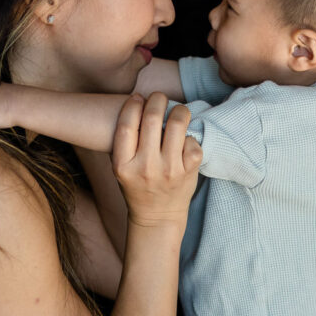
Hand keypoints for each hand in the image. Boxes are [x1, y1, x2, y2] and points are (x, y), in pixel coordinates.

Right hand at [111, 92, 201, 228]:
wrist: (157, 217)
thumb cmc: (139, 186)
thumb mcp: (122, 168)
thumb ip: (127, 142)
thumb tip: (141, 103)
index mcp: (123, 165)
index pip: (126, 125)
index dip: (133, 105)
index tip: (138, 98)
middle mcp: (145, 167)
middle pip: (152, 118)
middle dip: (157, 100)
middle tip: (159, 98)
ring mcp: (169, 170)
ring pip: (177, 125)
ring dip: (179, 111)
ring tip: (177, 111)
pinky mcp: (188, 173)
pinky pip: (193, 142)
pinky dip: (190, 137)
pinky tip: (184, 141)